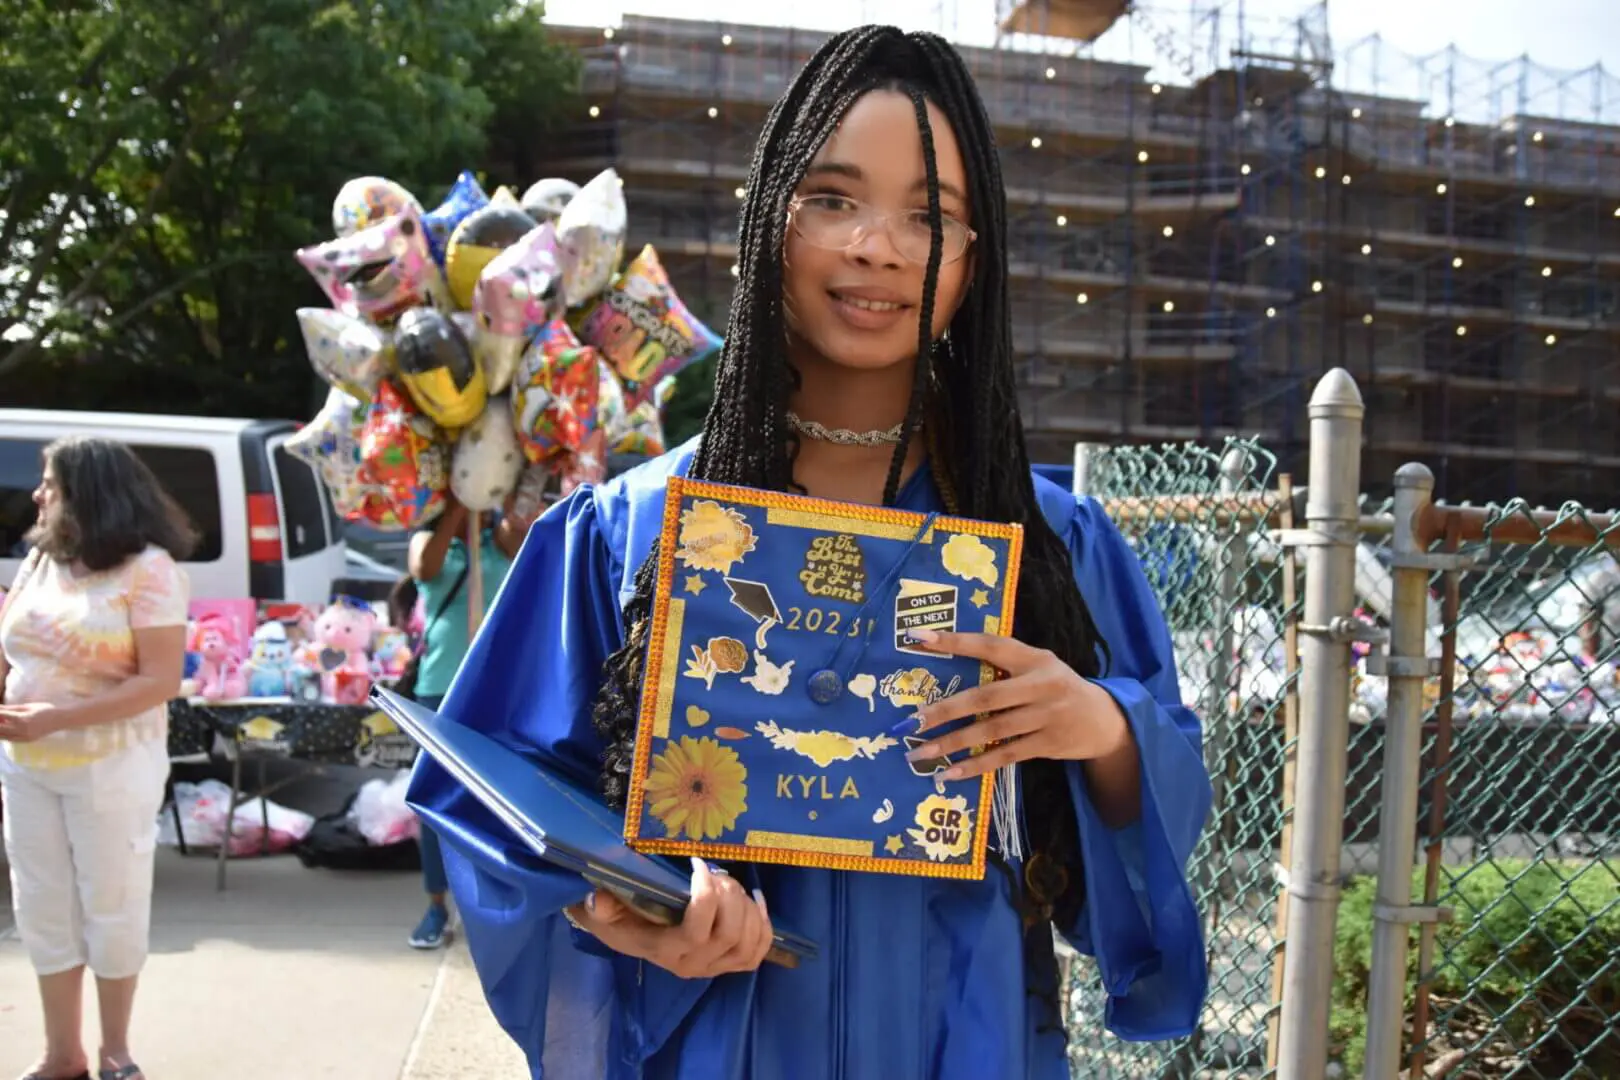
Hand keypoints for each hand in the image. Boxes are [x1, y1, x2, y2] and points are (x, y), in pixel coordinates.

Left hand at [0, 701, 71, 742]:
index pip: (1, 716)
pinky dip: (4, 735)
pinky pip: (10, 739)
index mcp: (21, 719)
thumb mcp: (28, 706)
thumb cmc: (44, 709)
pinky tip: (4, 730)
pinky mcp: (26, 741)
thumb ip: (11, 708)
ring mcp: (23, 737)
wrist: (59, 720)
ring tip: (1, 723)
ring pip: (3, 737)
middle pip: (0, 729)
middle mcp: (21, 730)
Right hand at [564, 857, 772, 978]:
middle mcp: (693, 964)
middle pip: (729, 933)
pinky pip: (758, 952)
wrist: (629, 937)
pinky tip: (755, 900)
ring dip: (747, 907)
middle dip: (730, 896)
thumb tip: (600, 899)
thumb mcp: (602, 911)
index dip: (706, 896)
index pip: (696, 931)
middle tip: (717, 871)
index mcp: (665, 951)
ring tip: (729, 884)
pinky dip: (763, 925)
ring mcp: (714, 968)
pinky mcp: (729, 965)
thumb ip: (601, 906)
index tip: (698, 864)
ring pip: (747, 941)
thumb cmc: (619, 918)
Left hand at [897, 628, 1132, 780]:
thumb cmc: (1058, 688)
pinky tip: (949, 773)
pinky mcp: (1048, 744)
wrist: (1105, 720)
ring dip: (953, 743)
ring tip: (920, 754)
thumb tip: (949, 666)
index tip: (916, 636)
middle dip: (945, 710)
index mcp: (1034, 658)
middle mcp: (1040, 684)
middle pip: (985, 697)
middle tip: (912, 722)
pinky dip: (975, 765)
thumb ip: (1004, 664)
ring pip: (991, 731)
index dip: (954, 641)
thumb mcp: (1039, 666)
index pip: (989, 645)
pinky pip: (1005, 756)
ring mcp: (1046, 716)